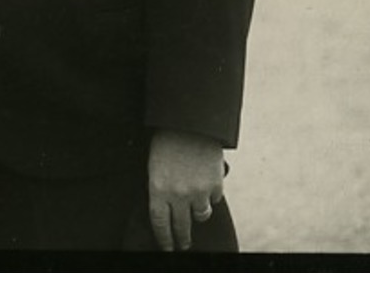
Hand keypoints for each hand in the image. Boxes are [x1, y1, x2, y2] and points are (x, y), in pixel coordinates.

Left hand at [147, 129, 225, 250]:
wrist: (191, 122)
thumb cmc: (167, 141)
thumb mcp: (154, 166)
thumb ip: (159, 190)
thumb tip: (165, 212)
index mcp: (157, 189)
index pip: (160, 224)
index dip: (164, 239)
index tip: (167, 247)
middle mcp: (177, 194)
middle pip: (180, 227)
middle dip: (182, 239)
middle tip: (183, 244)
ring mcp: (198, 191)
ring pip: (200, 216)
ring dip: (198, 213)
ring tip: (195, 209)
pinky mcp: (215, 185)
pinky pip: (213, 199)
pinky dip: (210, 195)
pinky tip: (205, 183)